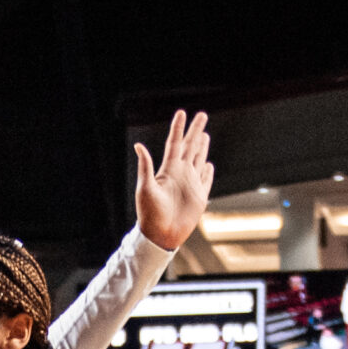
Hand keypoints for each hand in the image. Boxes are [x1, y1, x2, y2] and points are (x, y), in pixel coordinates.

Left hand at [133, 110, 213, 252]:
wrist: (160, 235)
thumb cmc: (149, 214)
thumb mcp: (145, 188)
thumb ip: (145, 167)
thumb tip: (139, 146)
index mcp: (168, 169)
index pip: (175, 143)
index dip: (178, 128)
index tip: (181, 113)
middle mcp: (180, 173)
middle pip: (190, 146)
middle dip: (195, 130)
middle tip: (202, 115)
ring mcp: (190, 184)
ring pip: (198, 159)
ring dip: (202, 147)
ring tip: (205, 134)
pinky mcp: (199, 197)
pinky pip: (205, 180)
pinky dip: (208, 171)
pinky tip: (208, 165)